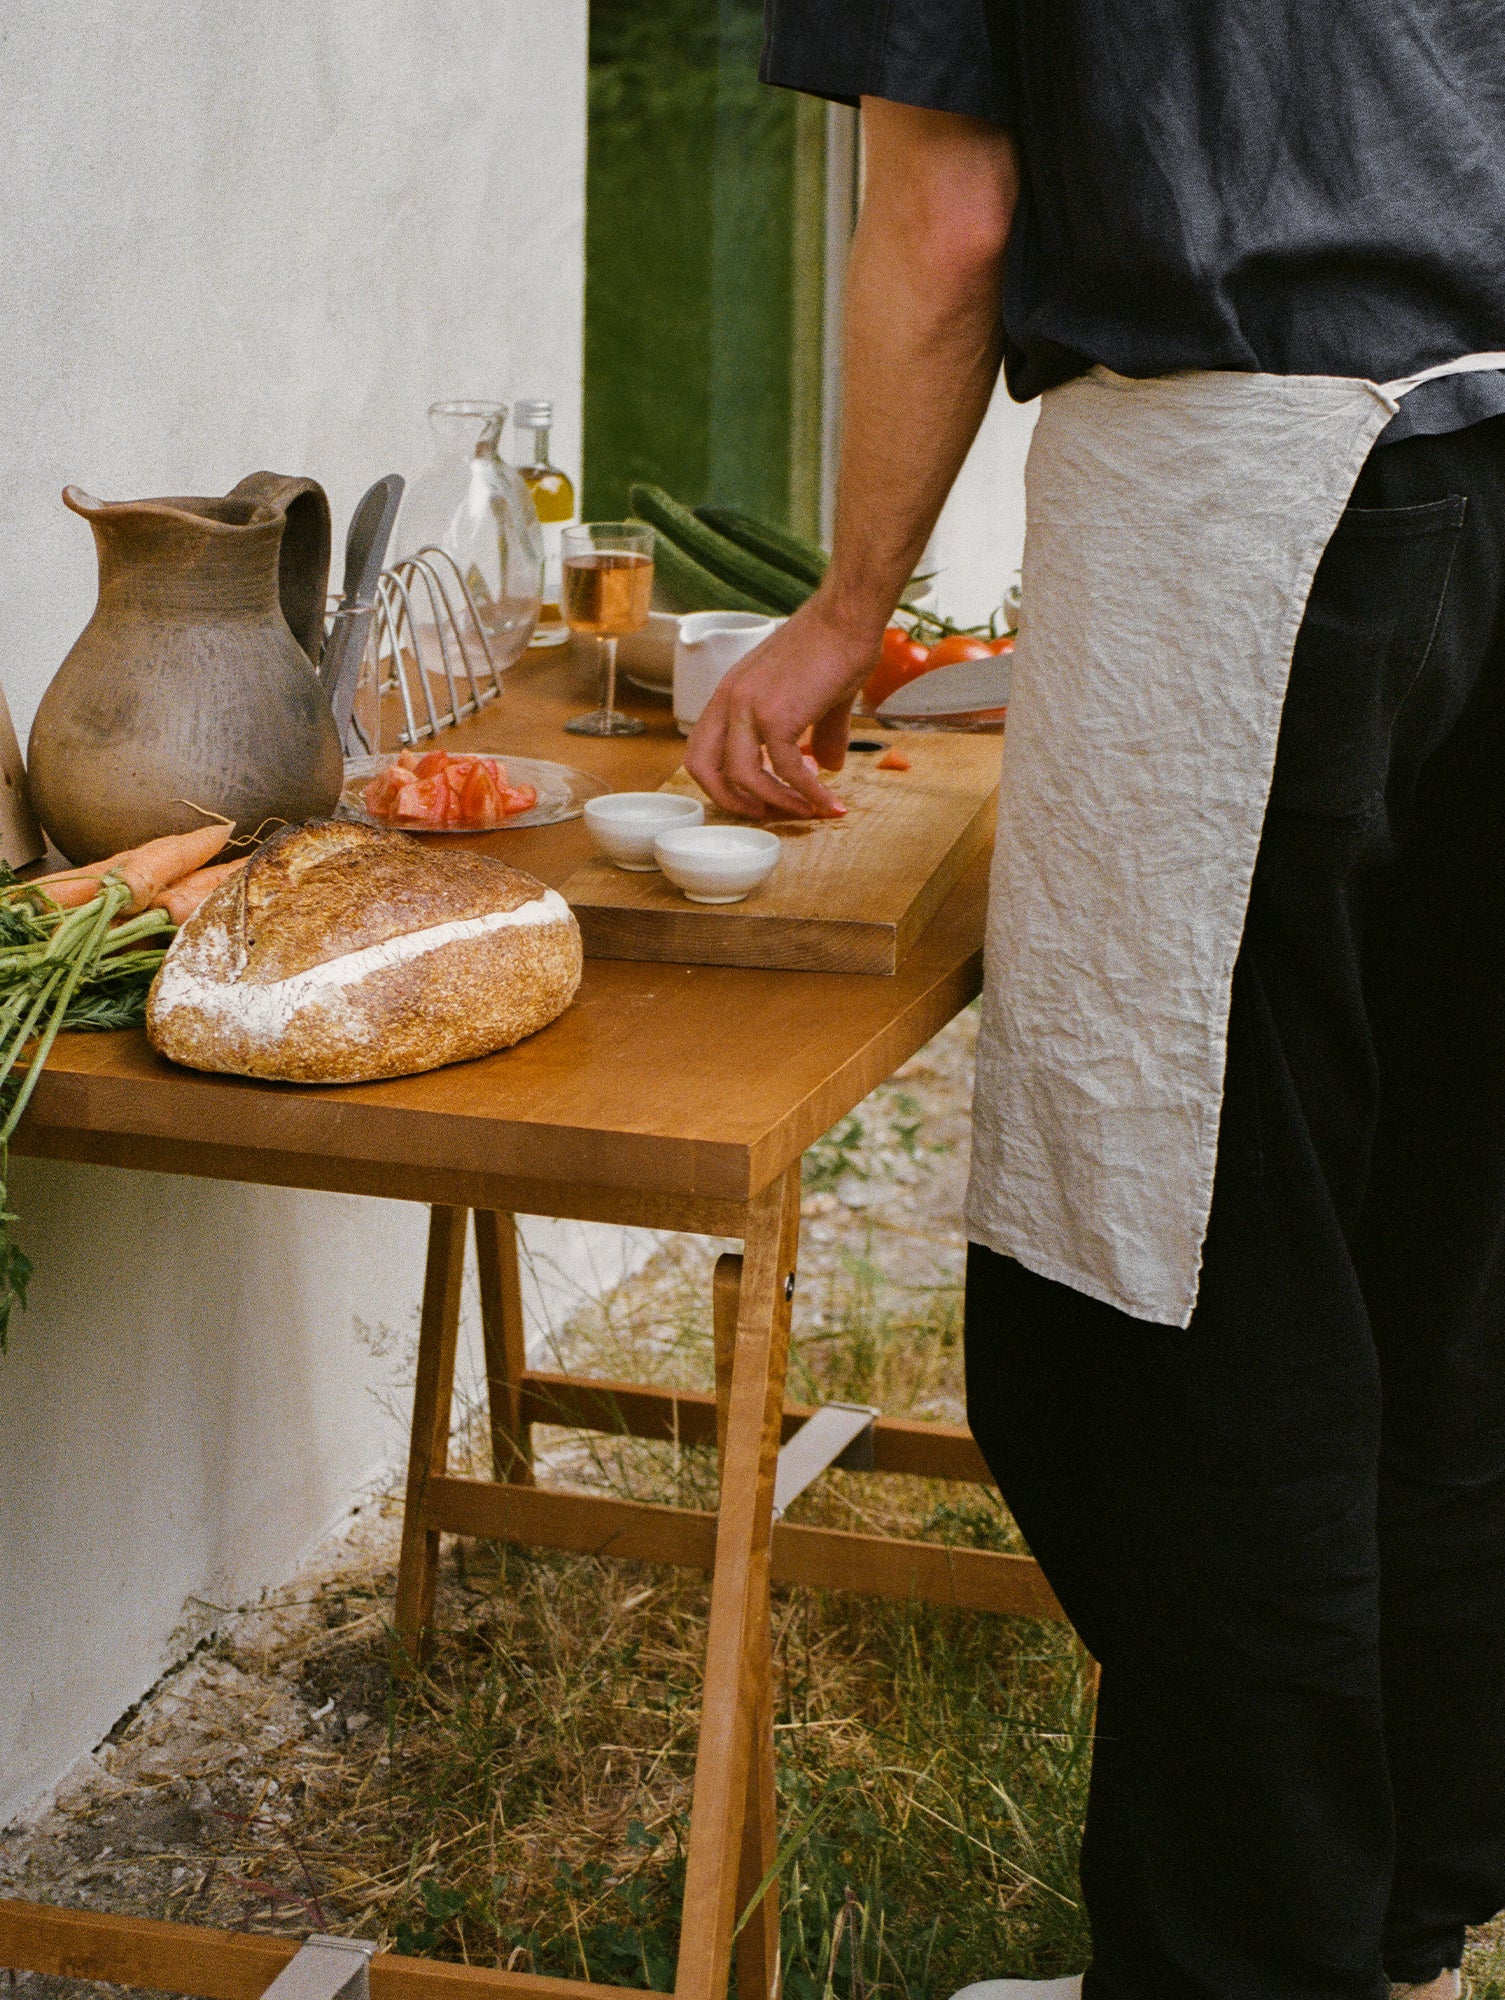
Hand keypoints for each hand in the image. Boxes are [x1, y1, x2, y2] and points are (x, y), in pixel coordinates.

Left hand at [684, 598, 879, 818]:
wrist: (848, 618)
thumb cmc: (833, 646)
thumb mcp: (814, 696)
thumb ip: (817, 733)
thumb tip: (830, 766)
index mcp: (728, 694)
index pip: (700, 750)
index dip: (719, 782)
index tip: (752, 797)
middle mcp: (729, 701)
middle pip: (702, 770)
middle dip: (732, 802)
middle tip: (767, 813)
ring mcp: (749, 709)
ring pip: (744, 778)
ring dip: (778, 804)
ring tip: (807, 812)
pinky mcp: (778, 716)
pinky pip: (787, 771)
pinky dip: (809, 794)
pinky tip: (829, 803)